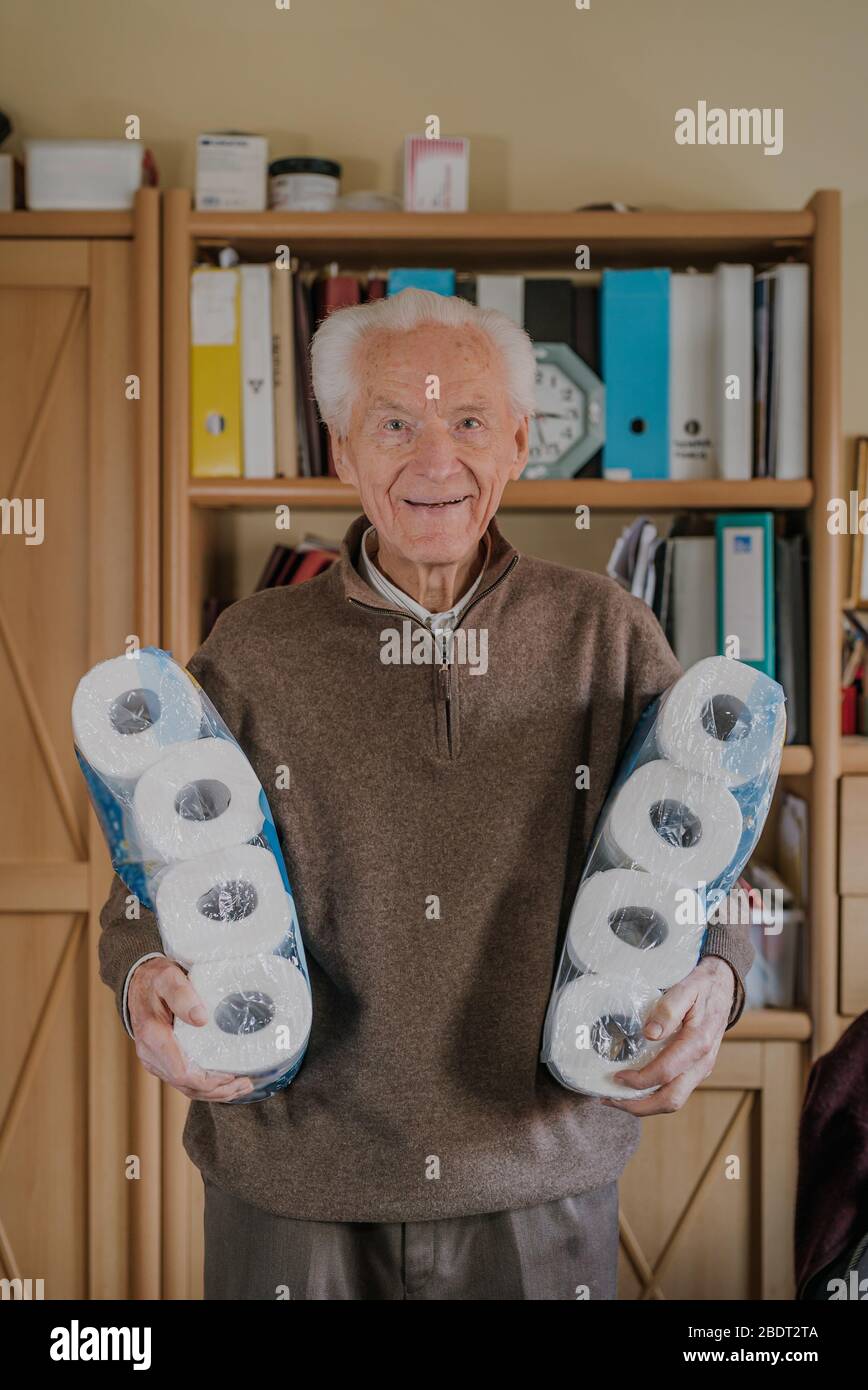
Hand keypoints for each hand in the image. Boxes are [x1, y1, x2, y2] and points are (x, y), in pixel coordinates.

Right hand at [128, 956, 253, 1102]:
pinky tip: (223, 1083)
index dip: (208, 1081)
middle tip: (245, 1084)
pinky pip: (183, 1080)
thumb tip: (200, 1019)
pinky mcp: (161, 1060)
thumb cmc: (154, 979)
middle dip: (217, 1090)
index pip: (182, 1072)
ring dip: (213, 1092)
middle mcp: (151, 1054)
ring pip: (185, 1087)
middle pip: (186, 1085)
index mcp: (154, 1037)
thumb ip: (182, 995)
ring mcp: (155, 1060)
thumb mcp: (168, 978)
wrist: (138, 982)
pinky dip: (204, 1086)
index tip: (231, 1075)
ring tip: (240, 1087)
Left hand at [599, 956, 735, 1115]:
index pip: (665, 1072)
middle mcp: (702, 1063)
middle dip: (638, 1106)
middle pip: (671, 1100)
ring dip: (644, 1105)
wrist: (723, 987)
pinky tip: (635, 1088)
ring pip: (674, 1100)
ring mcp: (701, 1069)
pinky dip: (653, 1096)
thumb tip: (650, 1033)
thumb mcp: (686, 988)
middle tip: (609, 1099)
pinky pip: (676, 1091)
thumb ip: (668, 1009)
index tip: (616, 1076)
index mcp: (698, 1043)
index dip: (638, 1080)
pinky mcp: (697, 1070)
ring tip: (617, 1098)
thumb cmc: (701, 987)